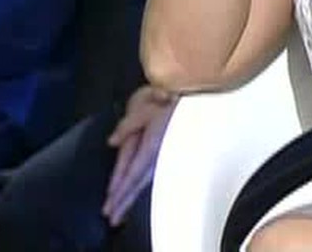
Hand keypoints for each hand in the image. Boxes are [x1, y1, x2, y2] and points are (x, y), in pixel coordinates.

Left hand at [102, 85, 177, 227]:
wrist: (201, 93)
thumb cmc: (172, 95)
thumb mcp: (146, 105)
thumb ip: (129, 123)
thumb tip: (111, 141)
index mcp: (153, 143)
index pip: (133, 171)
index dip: (121, 187)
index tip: (111, 203)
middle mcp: (162, 153)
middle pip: (139, 181)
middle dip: (125, 200)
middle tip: (113, 218)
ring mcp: (169, 153)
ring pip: (148, 180)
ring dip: (135, 197)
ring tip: (124, 213)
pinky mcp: (175, 151)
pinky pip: (156, 173)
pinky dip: (146, 185)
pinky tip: (142, 190)